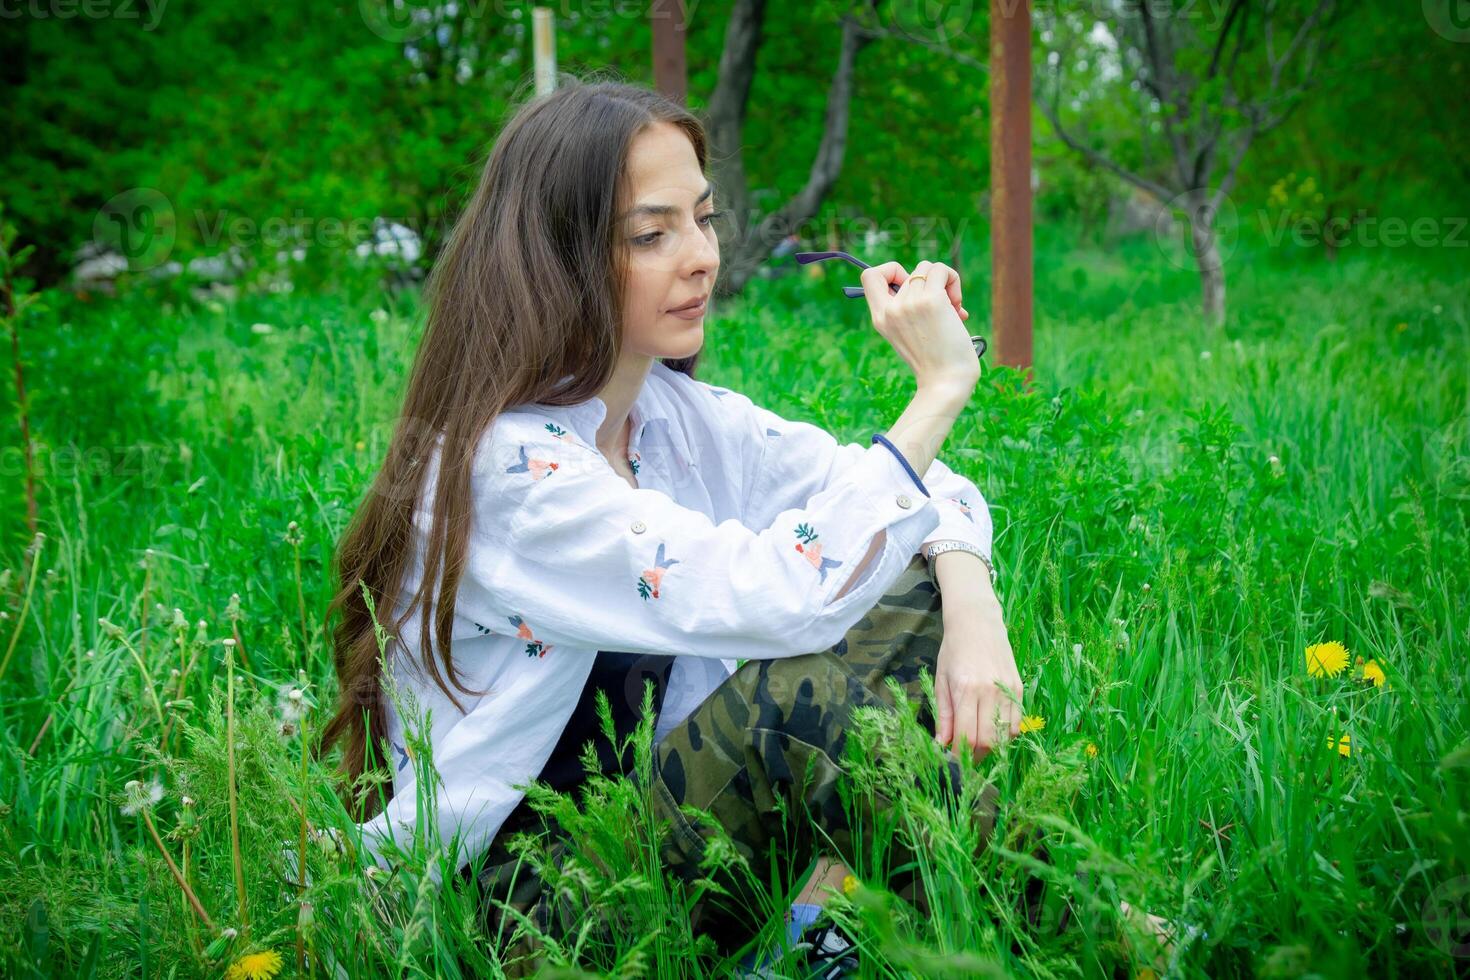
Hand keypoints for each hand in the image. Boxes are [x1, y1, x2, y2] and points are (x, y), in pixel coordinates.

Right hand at [859, 259, 978, 390]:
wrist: (945, 382)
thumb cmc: (934, 362)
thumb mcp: (908, 335)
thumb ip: (908, 309)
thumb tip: (928, 278)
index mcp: (880, 318)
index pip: (870, 276)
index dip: (891, 273)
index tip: (908, 288)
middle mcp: (891, 309)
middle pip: (910, 271)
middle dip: (930, 285)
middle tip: (944, 307)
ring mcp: (910, 303)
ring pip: (928, 268)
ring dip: (945, 283)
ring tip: (953, 307)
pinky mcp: (931, 300)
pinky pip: (942, 270)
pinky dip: (953, 279)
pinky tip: (958, 305)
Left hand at [933, 612, 1022, 760]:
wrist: (977, 622)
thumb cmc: (953, 650)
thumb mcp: (940, 680)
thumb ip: (943, 715)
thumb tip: (942, 744)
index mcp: (965, 689)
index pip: (966, 736)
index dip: (959, 755)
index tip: (952, 761)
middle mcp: (989, 691)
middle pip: (987, 741)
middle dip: (975, 756)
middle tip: (965, 757)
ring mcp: (1007, 690)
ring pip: (1005, 736)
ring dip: (992, 747)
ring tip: (978, 745)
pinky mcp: (1019, 688)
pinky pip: (1016, 722)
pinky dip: (1005, 734)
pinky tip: (992, 731)